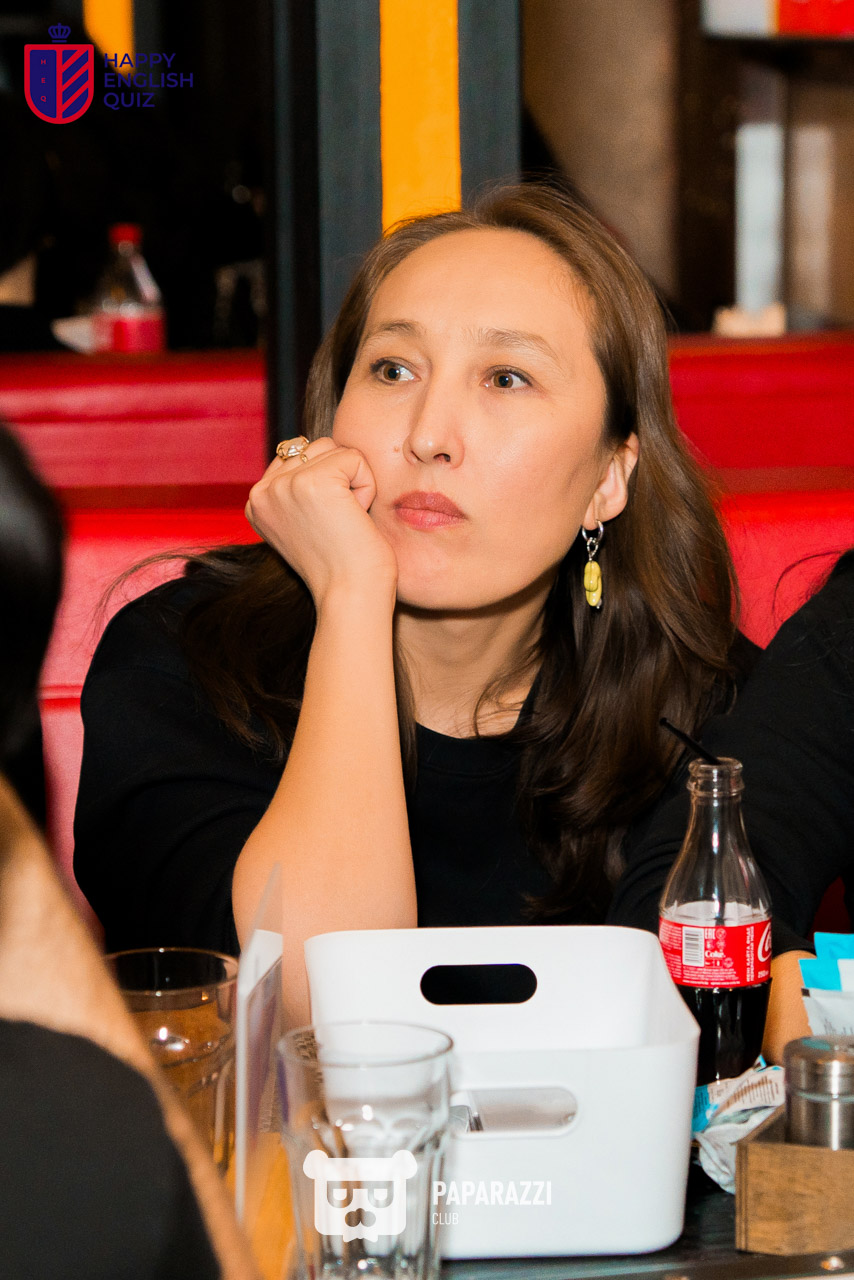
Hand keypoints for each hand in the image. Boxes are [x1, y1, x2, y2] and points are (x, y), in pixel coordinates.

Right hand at [245, 437, 397, 605]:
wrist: (351, 596)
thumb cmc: (341, 565)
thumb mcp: (304, 523)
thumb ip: (297, 489)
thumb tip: (308, 447)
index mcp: (256, 502)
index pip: (299, 457)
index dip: (328, 486)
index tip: (325, 527)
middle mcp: (262, 491)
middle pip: (317, 448)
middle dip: (340, 481)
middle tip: (338, 525)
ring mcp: (284, 485)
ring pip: (335, 449)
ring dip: (353, 483)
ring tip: (345, 520)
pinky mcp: (312, 481)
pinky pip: (355, 458)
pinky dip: (367, 487)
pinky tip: (356, 517)